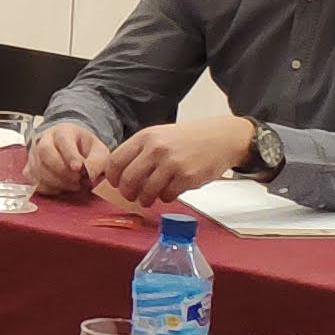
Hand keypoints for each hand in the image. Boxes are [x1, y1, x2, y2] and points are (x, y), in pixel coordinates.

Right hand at [28, 118, 110, 195]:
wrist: (72, 149)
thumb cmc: (85, 149)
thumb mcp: (98, 151)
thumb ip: (96, 162)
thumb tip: (89, 174)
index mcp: (63, 132)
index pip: (62, 140)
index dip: (69, 155)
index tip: (78, 167)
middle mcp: (45, 140)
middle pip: (44, 152)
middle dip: (60, 169)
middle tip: (77, 179)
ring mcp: (34, 155)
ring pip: (37, 168)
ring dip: (55, 181)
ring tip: (72, 185)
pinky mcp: (30, 169)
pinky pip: (33, 180)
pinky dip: (46, 188)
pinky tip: (60, 188)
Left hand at [93, 117, 254, 208]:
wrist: (221, 138)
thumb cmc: (188, 138)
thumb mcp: (160, 135)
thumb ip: (140, 152)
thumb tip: (120, 175)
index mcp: (145, 137)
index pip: (115, 161)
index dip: (113, 177)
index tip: (116, 184)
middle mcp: (156, 149)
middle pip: (128, 180)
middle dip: (127, 193)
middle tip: (131, 196)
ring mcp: (172, 163)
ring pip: (146, 192)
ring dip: (146, 199)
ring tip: (149, 198)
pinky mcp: (187, 177)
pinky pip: (167, 196)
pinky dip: (165, 198)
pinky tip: (169, 192)